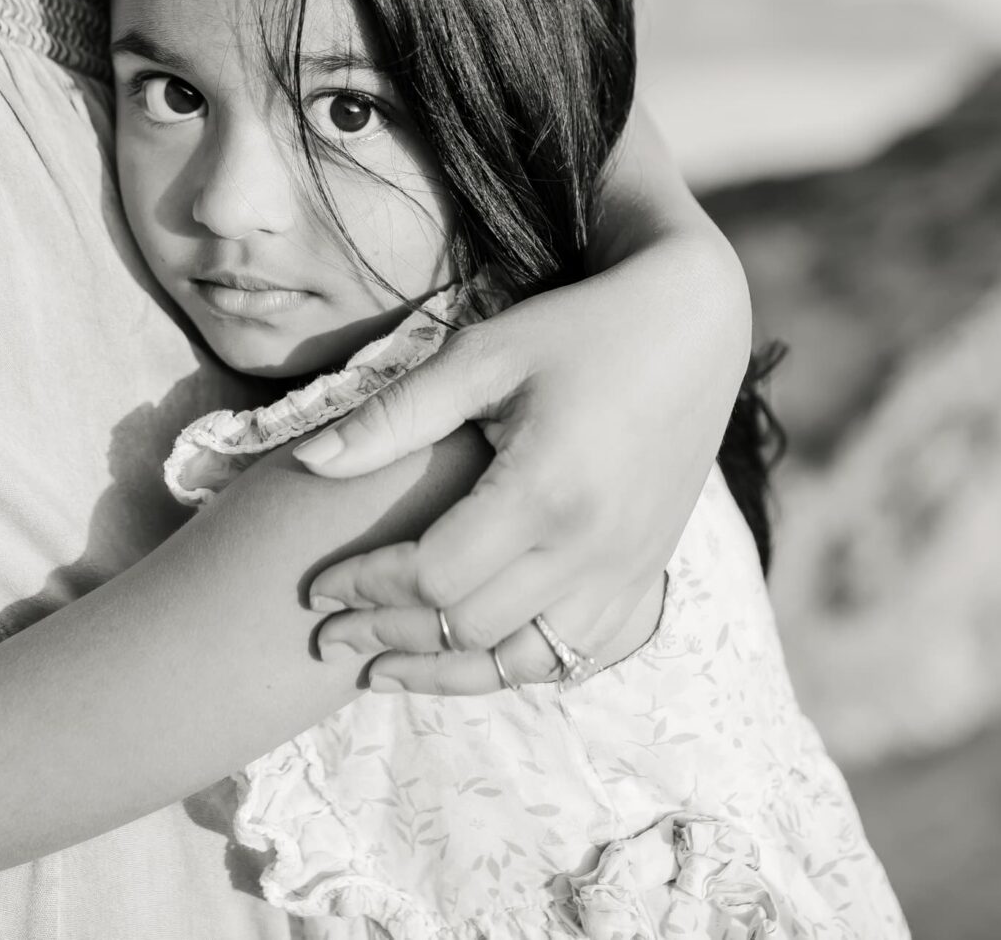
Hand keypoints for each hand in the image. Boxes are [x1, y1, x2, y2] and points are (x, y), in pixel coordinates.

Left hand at [299, 230, 747, 691]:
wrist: (693, 325)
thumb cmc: (578, 329)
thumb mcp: (482, 356)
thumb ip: (395, 416)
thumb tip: (307, 463)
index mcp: (547, 489)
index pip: (434, 576)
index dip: (368, 589)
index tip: (318, 585)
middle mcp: (593, 546)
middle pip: (469, 629)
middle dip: (388, 637)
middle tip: (327, 635)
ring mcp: (627, 570)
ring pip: (523, 663)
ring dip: (447, 673)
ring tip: (382, 670)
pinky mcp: (645, 574)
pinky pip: (576, 655)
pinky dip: (515, 666)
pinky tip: (468, 657)